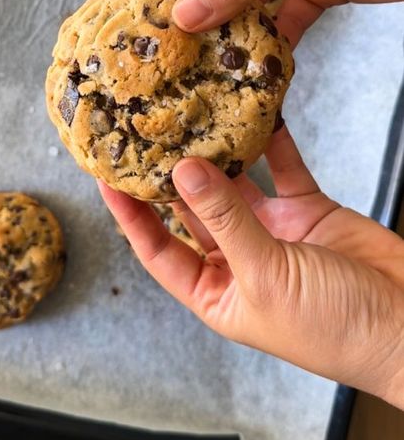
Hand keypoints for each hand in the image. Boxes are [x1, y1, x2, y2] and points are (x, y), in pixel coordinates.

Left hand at [99, 127, 403, 408]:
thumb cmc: (333, 327)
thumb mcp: (267, 275)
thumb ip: (226, 220)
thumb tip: (183, 172)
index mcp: (217, 291)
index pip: (158, 249)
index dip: (130, 215)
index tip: (106, 176)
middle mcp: (239, 259)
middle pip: (193, 210)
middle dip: (170, 174)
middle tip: (146, 131)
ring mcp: (273, 232)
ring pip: (235, 185)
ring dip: (218, 153)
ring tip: (192, 113)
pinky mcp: (305, 210)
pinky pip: (282, 169)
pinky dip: (272, 143)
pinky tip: (257, 112)